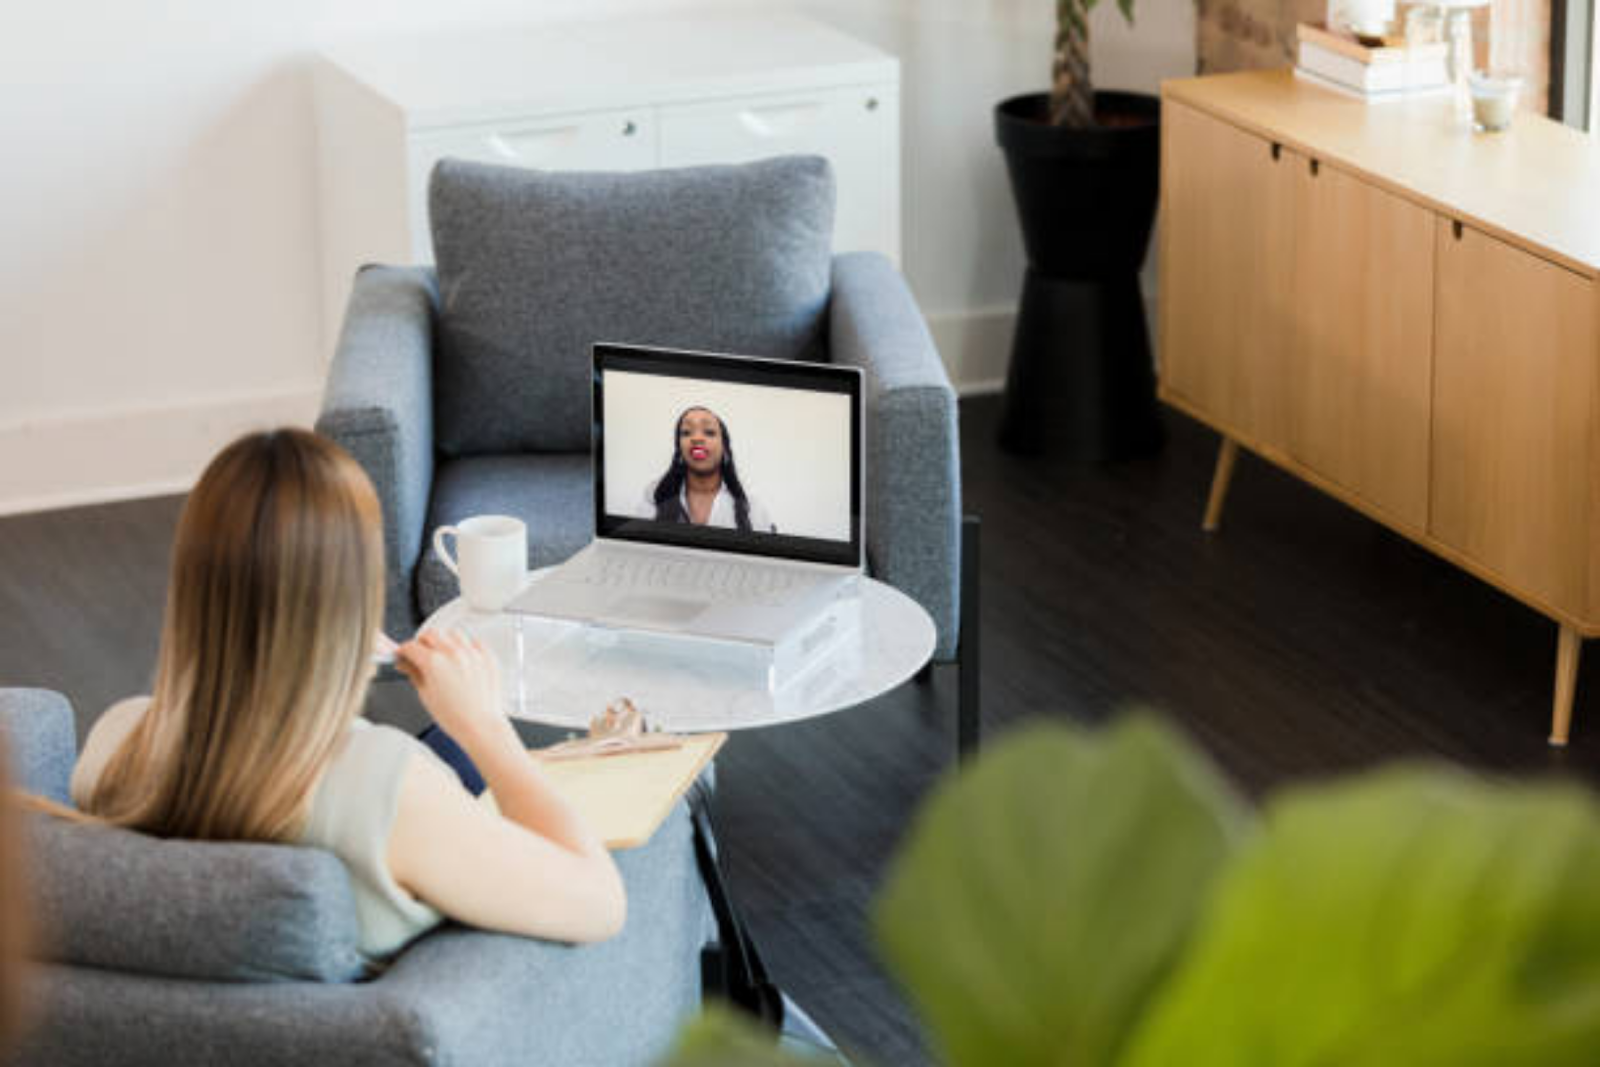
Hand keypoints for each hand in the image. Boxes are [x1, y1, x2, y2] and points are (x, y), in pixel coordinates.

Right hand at [395, 630, 513, 753]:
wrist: (481, 725)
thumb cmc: (455, 717)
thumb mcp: (425, 695)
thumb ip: (414, 674)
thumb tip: (405, 664)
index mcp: (434, 663)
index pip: (411, 646)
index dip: (404, 651)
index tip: (404, 654)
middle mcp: (453, 653)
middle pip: (430, 634)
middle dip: (422, 643)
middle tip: (421, 654)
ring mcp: (472, 653)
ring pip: (452, 633)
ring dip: (444, 641)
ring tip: (443, 656)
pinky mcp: (487, 656)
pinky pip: (473, 641)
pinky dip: (465, 646)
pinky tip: (462, 659)